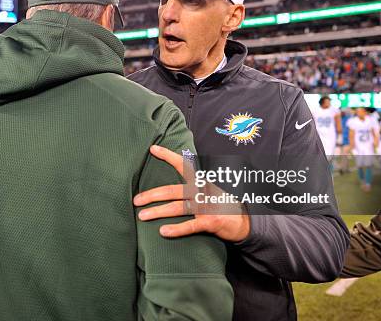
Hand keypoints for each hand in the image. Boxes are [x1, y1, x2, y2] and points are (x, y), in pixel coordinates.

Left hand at [133, 145, 249, 241]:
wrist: (245, 221)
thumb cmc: (221, 204)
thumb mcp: (209, 189)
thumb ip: (192, 185)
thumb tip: (170, 184)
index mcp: (201, 181)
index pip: (183, 165)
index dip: (168, 156)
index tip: (152, 149)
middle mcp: (202, 191)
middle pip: (172, 191)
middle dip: (152, 195)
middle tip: (136, 200)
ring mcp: (206, 206)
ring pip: (177, 207)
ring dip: (158, 211)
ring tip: (142, 216)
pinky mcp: (210, 221)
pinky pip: (190, 225)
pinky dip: (176, 229)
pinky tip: (163, 231)